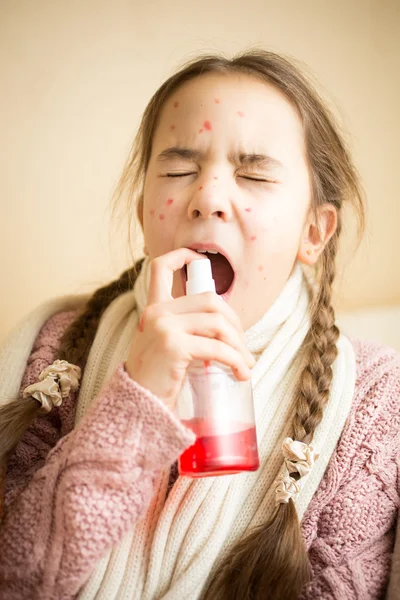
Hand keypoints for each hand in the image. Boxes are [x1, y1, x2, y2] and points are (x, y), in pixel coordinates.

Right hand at [125, 248, 254, 410]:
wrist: (137, 406)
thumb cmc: (156, 379)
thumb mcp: (165, 345)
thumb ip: (184, 328)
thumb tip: (225, 327)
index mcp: (153, 308)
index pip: (160, 267)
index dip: (183, 256)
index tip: (201, 260)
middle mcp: (156, 312)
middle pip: (210, 299)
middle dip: (235, 322)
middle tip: (242, 347)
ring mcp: (164, 326)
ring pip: (218, 323)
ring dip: (239, 345)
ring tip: (245, 364)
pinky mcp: (174, 345)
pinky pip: (217, 348)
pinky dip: (235, 361)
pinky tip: (240, 373)